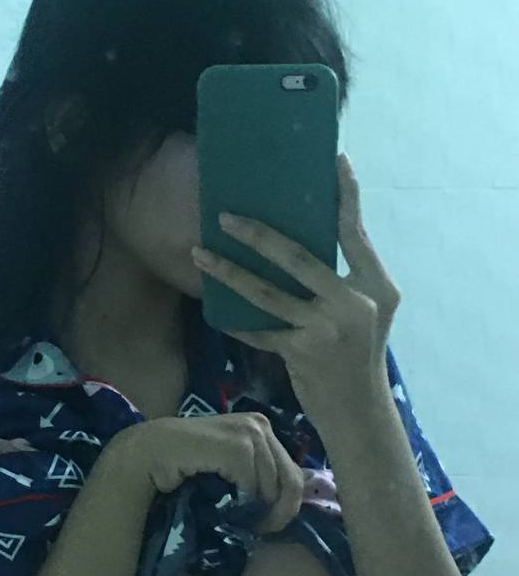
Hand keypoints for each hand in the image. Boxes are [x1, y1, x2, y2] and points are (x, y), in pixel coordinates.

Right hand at [106, 412, 304, 534]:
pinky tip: (227, 509)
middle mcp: (260, 424)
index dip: (287, 504)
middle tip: (259, 531)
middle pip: (291, 479)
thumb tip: (286, 504)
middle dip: (279, 512)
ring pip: (273, 486)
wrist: (148, 455)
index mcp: (261, 427)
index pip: (293, 472)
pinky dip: (242, 502)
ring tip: (240, 522)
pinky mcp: (237, 445)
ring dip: (257, 510)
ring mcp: (249, 432)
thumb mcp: (230, 469)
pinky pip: (253, 485)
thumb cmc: (185, 465)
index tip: (268, 524)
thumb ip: (256, 476)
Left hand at [191, 153, 400, 421]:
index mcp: (376, 285)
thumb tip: (300, 243)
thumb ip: (345, 280)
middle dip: (258, 235)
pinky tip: (213, 308)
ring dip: (229, 273)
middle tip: (225, 217)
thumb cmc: (358, 357)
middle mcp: (354, 303)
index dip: (345, 196)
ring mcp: (326, 329)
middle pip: (299, 257)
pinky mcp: (301, 353)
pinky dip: (235, 320)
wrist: (359, 413)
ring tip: (200, 254)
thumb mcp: (367, 313)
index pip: (354, 231)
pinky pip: (258, 330)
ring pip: (268, 293)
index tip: (334, 162)